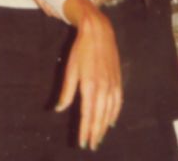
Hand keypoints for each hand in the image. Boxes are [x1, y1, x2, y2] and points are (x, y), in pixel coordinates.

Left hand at [57, 0, 121, 150]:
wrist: (99, 32)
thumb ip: (66, 91)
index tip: (82, 143)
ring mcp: (113, 84)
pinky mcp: (118, 80)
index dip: (85, 130)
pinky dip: (115, 114)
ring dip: (105, 126)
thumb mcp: (70, 69)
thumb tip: (59, 109)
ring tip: (99, 137)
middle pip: (100, 117)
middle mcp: (103, 88)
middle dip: (95, 133)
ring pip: (110, 112)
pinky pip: (118, 102)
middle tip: (91, 145)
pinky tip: (112, 121)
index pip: (87, 114)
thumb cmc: (80, 50)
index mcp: (89, 85)